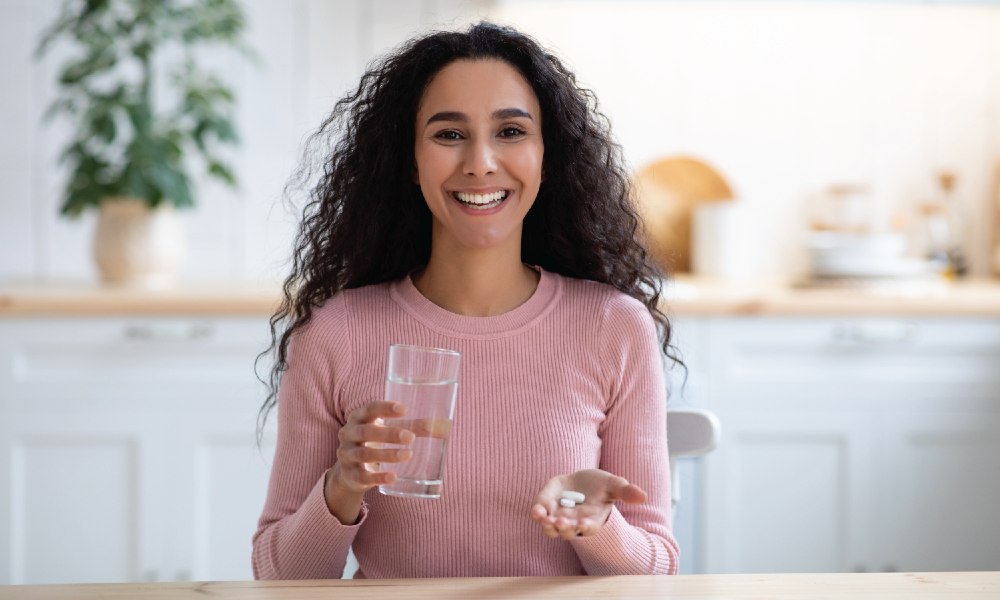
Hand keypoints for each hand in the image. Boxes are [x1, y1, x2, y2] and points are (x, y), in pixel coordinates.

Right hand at [323, 401, 413, 522]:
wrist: (349, 470)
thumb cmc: (375, 441)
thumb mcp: (390, 430)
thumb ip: (415, 427)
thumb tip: (446, 426)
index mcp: (359, 417)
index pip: (369, 409)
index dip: (385, 408)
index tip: (404, 410)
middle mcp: (349, 434)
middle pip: (366, 432)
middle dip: (388, 434)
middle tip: (410, 438)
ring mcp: (346, 455)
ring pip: (364, 454)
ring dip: (387, 455)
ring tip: (408, 455)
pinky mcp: (350, 475)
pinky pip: (363, 476)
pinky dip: (378, 477)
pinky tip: (393, 477)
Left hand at [530, 469, 646, 539]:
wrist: (581, 482)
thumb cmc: (600, 486)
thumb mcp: (613, 485)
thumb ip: (626, 491)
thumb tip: (644, 496)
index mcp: (591, 521)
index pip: (589, 528)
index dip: (586, 527)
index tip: (584, 524)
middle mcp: (573, 523)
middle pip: (568, 531)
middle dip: (564, 528)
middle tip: (561, 522)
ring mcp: (557, 517)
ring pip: (551, 528)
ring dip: (548, 525)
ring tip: (545, 519)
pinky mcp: (545, 507)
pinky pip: (540, 515)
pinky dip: (537, 514)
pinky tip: (537, 510)